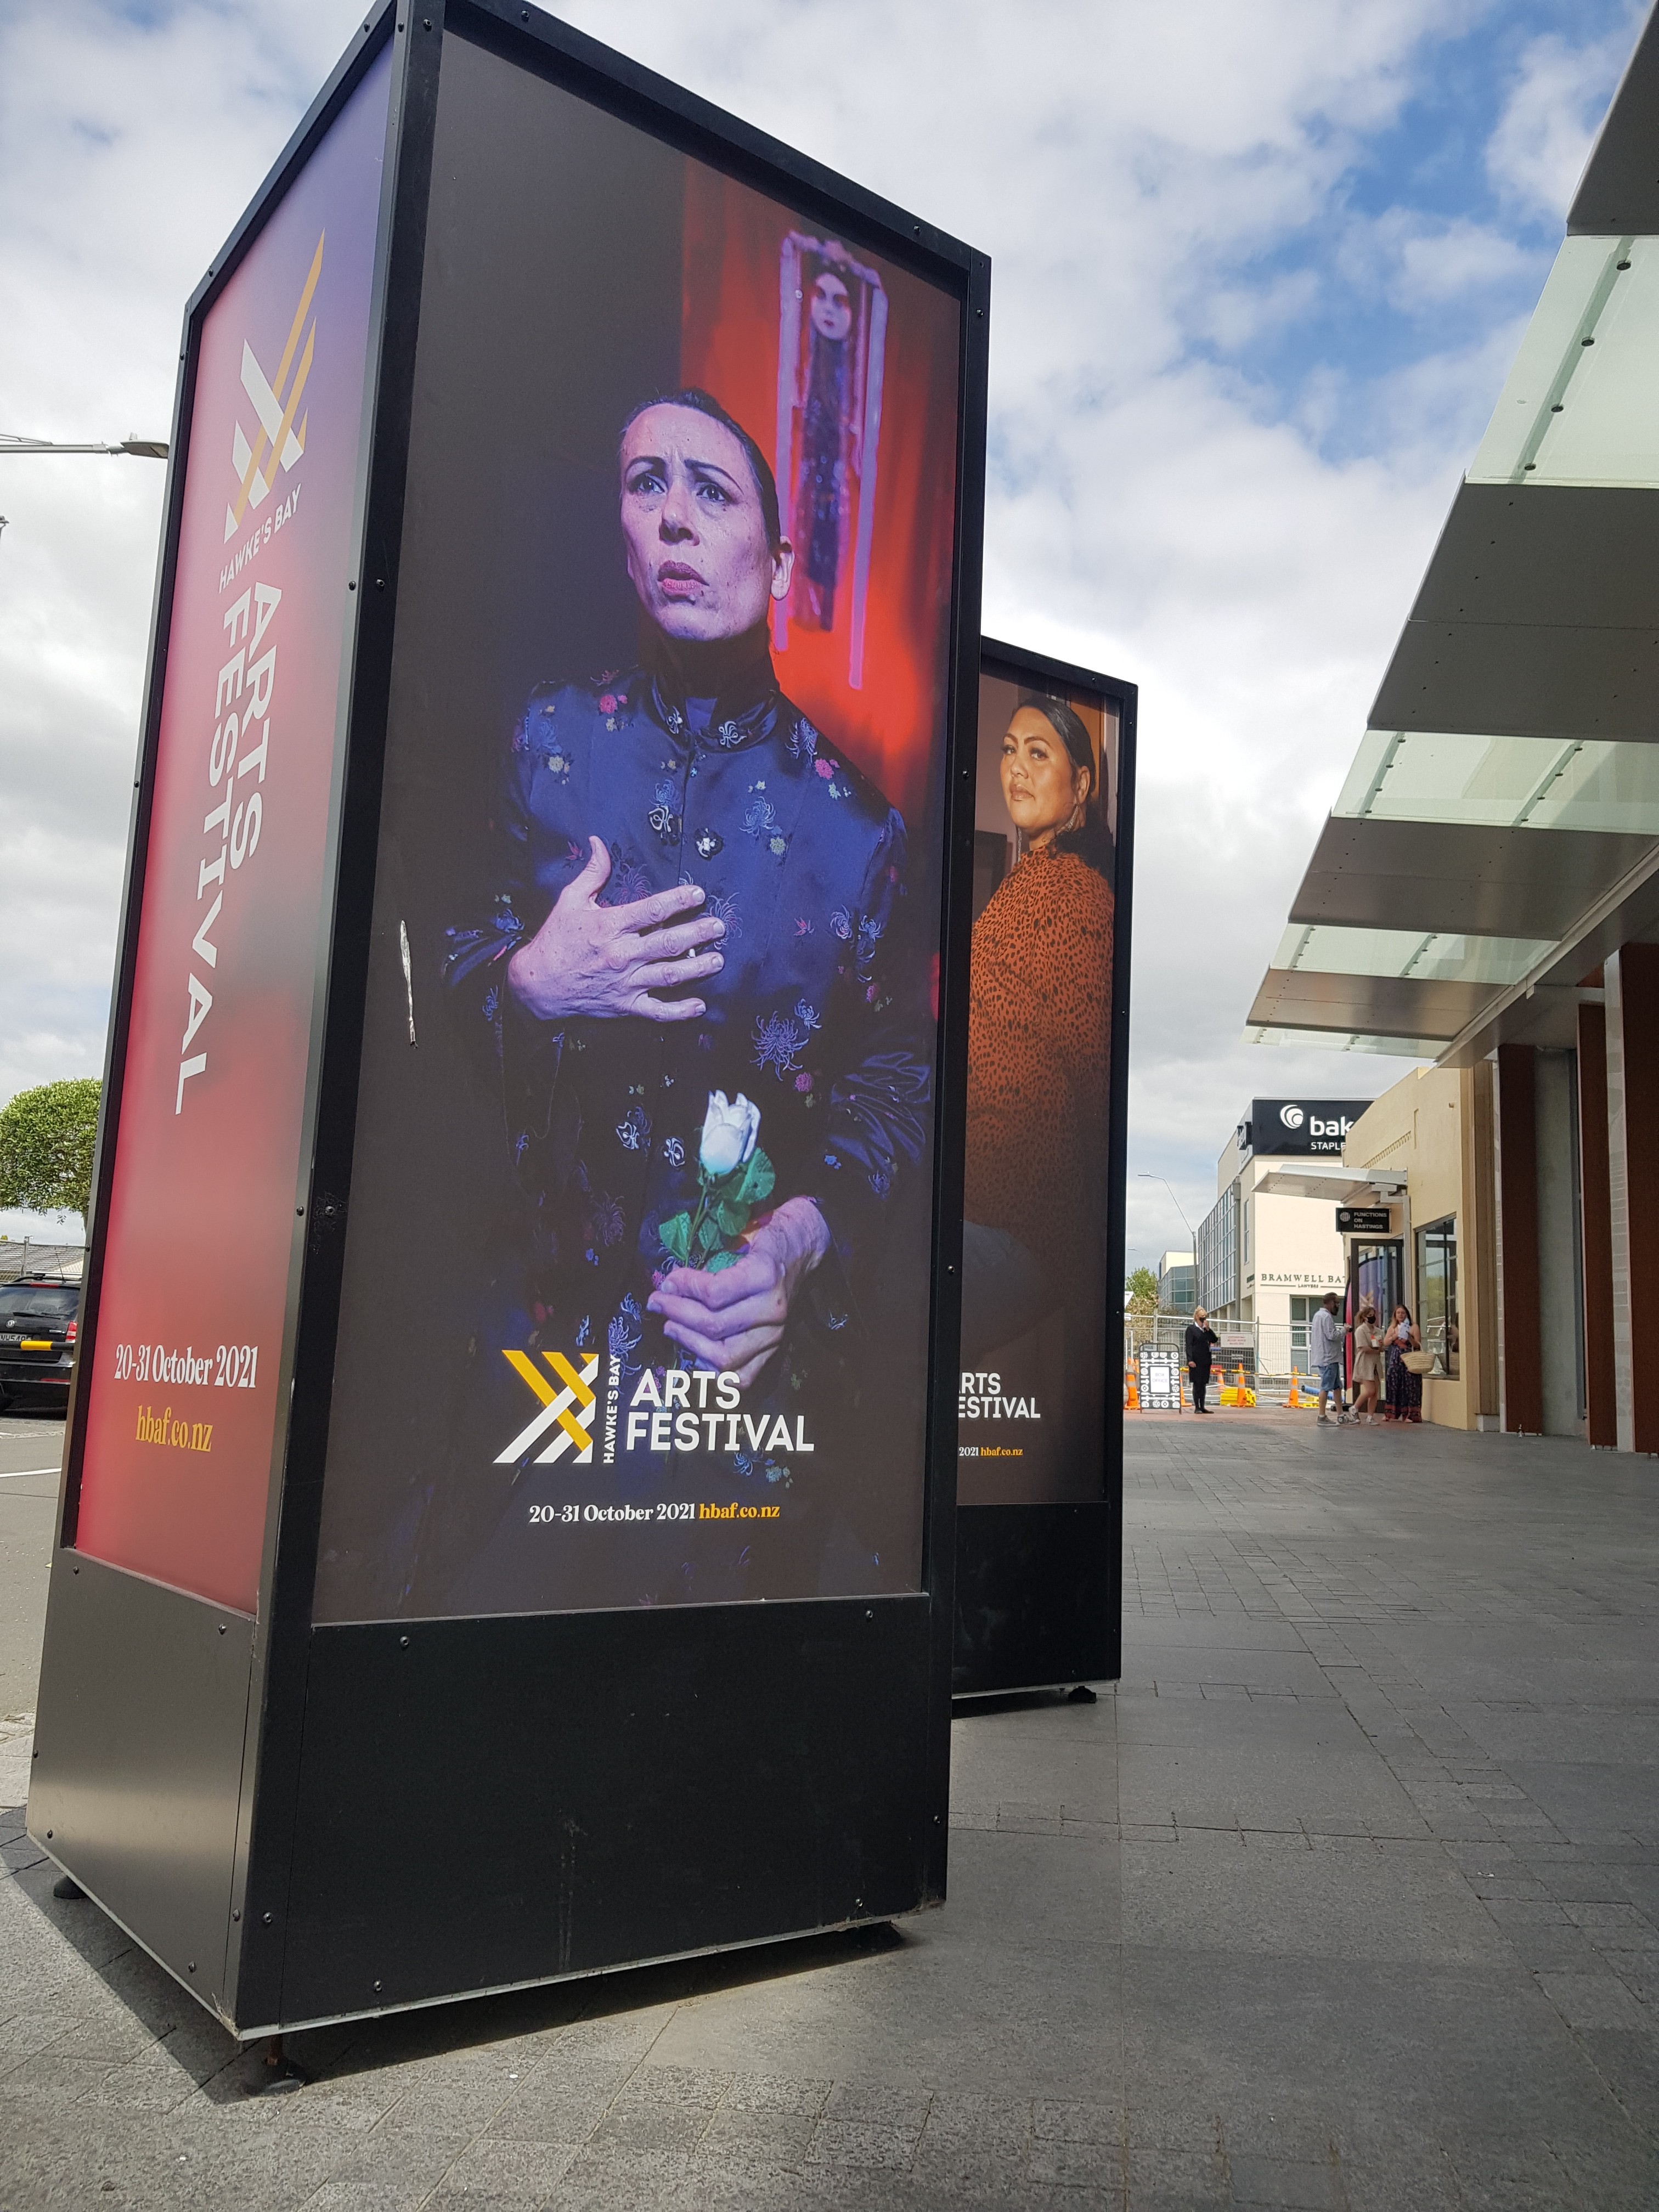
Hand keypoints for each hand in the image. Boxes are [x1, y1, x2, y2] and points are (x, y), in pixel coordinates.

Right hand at [507, 836, 724, 1022]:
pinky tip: (699, 1005)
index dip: (679, 901)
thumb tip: (599, 842)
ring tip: (718, 960)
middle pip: (667, 942)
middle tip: (719, 927)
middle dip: (697, 933)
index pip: (652, 910)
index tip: (698, 894)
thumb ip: (592, 873)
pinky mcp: (624, 1006)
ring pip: (669, 975)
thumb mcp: (570, 901)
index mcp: (610, 926)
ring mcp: (625, 982)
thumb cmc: (555, 940)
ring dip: (697, 968)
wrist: (536, 984)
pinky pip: (657, 1011)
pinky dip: (679, 1011)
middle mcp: (621, 954)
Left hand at [647, 1195, 830, 1387]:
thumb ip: (706, 1266)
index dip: (683, 1288)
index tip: (666, 1282)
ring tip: (670, 1326)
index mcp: (764, 1276)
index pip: (714, 1293)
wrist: (800, 1250)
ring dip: (689, 1342)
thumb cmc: (764, 1242)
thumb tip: (668, 1285)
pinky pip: (741, 1377)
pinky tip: (695, 1354)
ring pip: (723, 1356)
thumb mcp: (738, 1239)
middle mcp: (772, 1309)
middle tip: (657, 1303)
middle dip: (677, 1314)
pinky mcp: (774, 1349)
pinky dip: (714, 1372)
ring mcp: (775, 1334)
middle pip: (714, 1325)